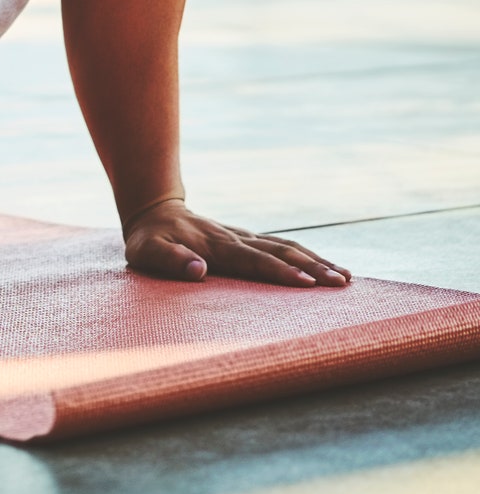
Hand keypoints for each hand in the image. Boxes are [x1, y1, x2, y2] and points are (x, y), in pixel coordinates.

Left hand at [124, 199, 350, 287]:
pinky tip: (326, 266)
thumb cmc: (149, 240)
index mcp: (214, 246)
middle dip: (311, 266)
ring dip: (315, 260)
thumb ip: (170, 261)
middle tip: (341, 282)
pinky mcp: (246, 239)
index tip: (306, 282)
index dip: (279, 271)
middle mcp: (233, 239)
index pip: (252, 261)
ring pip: (285, 245)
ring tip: (346, 277)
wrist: (153, 210)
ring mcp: (242, 237)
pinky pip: (280, 245)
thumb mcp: (147, 252)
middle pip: (278, 251)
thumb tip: (199, 270)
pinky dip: (305, 255)